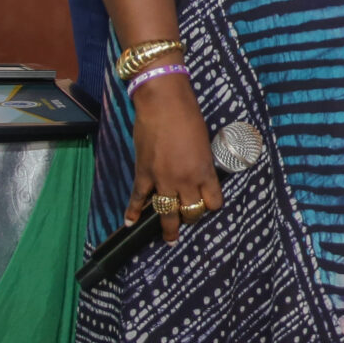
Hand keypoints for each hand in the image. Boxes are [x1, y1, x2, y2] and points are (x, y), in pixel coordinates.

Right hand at [126, 74, 220, 242]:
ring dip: (168, 228)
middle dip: (191, 218)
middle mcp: (186, 180)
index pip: (213, 202)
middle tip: (188, 220)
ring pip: (167, 212)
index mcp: (205, 171)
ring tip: (169, 238)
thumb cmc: (189, 117)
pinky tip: (130, 223)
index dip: (212, 205)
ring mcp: (163, 179)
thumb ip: (202, 162)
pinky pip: (139, 198)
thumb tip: (199, 173)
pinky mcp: (143, 174)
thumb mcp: (205, 143)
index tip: (209, 204)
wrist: (163, 104)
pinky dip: (133, 212)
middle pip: (191, 211)